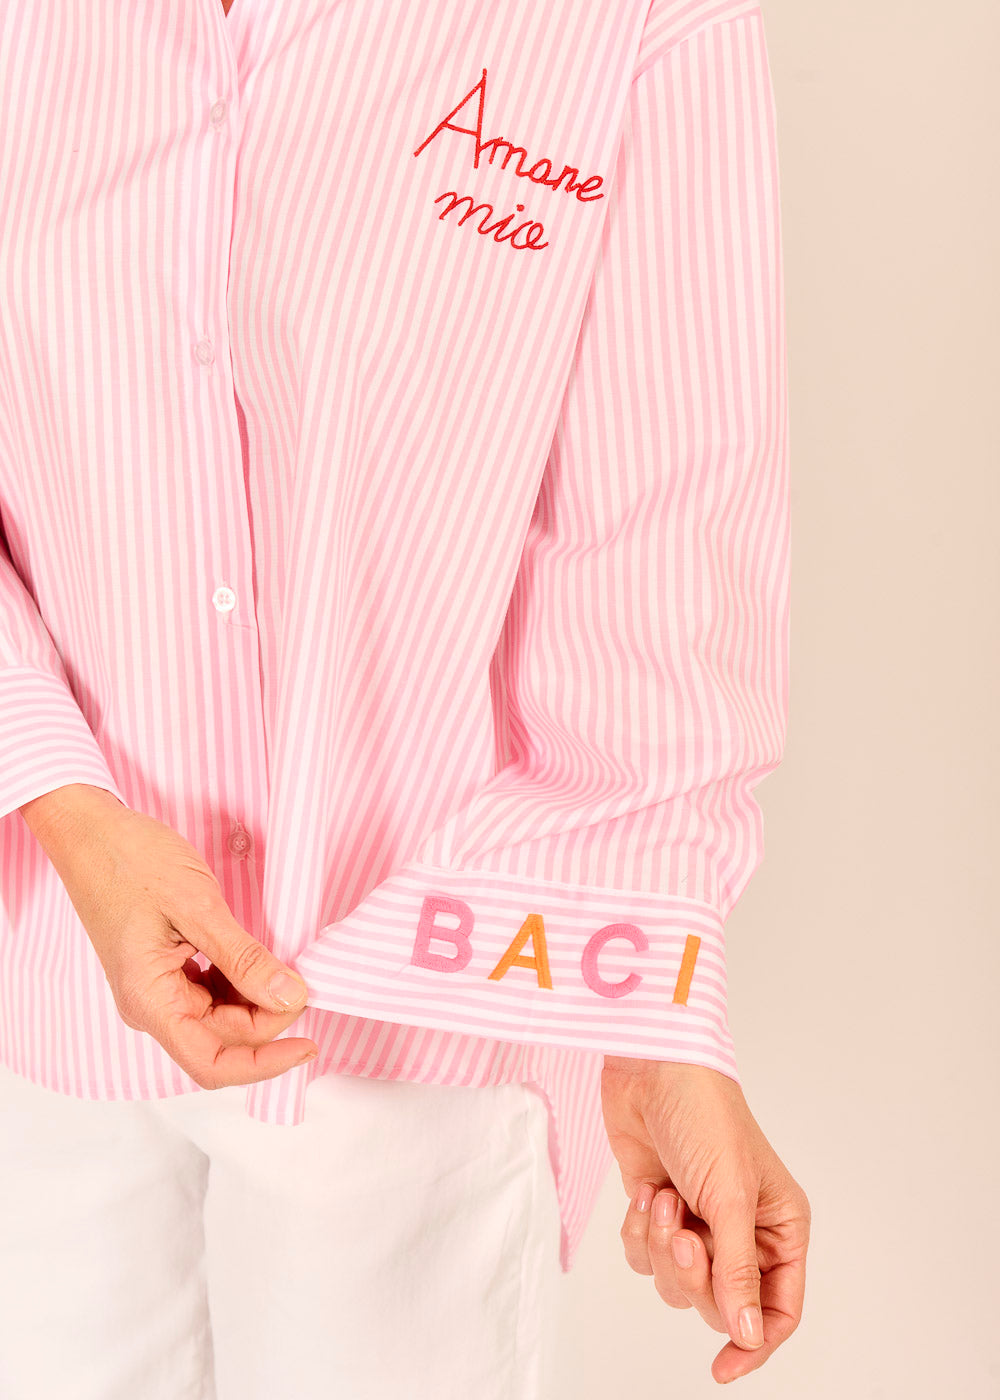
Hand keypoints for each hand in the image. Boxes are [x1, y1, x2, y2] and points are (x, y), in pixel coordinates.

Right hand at [23, 784, 318, 1087]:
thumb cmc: (131, 860)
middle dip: (269, 1017)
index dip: (265, 1064)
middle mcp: (150, 1005)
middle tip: (306, 980)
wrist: (91, 830)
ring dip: (257, 1001)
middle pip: (223, 1038)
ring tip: (289, 968)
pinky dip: (242, 982)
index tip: (308, 1043)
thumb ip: (244, 959)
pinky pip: (211, 992)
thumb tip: (289, 998)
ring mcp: (157, 988)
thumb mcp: (198, 907)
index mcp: (149, 1001)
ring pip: (220, 1017)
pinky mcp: (165, 969)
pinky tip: (261, 960)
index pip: (212, 1062)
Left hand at [601, 1056, 809, 1384]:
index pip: (779, 1309)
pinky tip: (645, 1189)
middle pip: (719, 1302)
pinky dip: (638, 1230)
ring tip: (662, 1197)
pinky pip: (644, 1256)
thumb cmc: (706, 1116)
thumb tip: (748, 1333)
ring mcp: (697, 1221)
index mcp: (780, 1228)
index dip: (755, 1342)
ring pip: (676, 1283)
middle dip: (692, 1272)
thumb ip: (737, 1271)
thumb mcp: (729, 1197)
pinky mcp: (657, 1210)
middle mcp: (742, 1232)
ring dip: (660, 1246)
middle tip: (682, 1228)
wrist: (651, 1067)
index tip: (723, 1366)